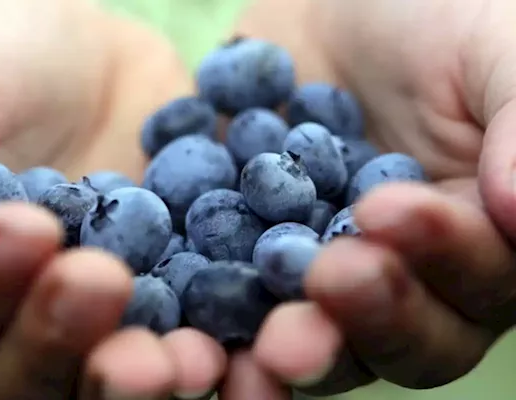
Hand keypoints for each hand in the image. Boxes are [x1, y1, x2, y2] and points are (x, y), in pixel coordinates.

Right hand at [0, 0, 225, 397]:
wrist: (81, 58)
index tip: (26, 228)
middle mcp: (3, 326)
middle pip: (12, 382)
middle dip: (54, 341)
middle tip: (99, 282)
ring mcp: (83, 327)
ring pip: (91, 387)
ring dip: (131, 381)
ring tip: (178, 355)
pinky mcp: (157, 307)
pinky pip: (174, 349)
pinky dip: (198, 359)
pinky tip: (223, 348)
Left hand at [229, 0, 515, 396]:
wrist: (333, 4)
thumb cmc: (433, 15)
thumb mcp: (494, 49)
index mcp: (476, 238)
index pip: (477, 281)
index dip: (442, 258)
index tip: (390, 212)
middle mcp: (404, 275)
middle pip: (401, 337)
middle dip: (367, 316)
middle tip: (330, 282)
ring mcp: (320, 272)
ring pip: (316, 334)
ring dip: (293, 341)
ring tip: (268, 341)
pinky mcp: (249, 257)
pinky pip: (231, 297)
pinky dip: (212, 313)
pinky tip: (184, 311)